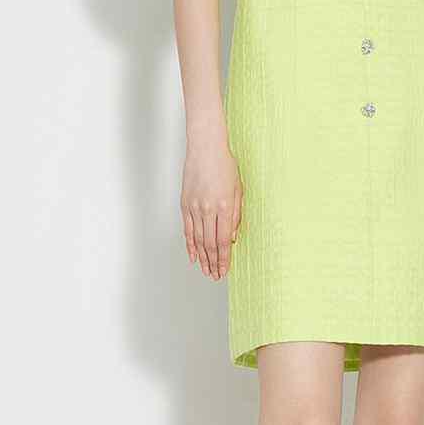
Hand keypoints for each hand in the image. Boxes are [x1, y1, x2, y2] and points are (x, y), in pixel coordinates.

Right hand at [181, 131, 242, 281]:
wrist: (205, 148)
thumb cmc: (224, 165)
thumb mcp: (238, 189)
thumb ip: (237, 215)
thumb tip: (233, 237)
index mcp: (225, 206)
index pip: (224, 240)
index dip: (224, 258)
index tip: (224, 270)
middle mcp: (208, 209)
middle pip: (210, 244)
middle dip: (213, 263)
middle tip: (215, 276)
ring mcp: (195, 207)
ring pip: (198, 240)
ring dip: (202, 258)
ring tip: (205, 271)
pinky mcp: (185, 204)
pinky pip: (187, 229)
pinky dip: (190, 245)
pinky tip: (193, 256)